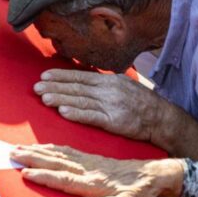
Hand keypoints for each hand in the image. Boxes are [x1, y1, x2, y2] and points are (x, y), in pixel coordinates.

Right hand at [11, 144, 184, 196]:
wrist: (156, 175)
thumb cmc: (141, 193)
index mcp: (94, 182)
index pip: (64, 178)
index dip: (44, 176)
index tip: (24, 172)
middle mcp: (89, 170)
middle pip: (56, 163)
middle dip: (33, 158)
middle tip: (11, 153)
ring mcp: (90, 163)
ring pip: (59, 155)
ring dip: (38, 151)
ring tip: (19, 148)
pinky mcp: (93, 159)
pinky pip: (67, 151)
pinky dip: (52, 148)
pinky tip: (44, 147)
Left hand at [34, 69, 168, 142]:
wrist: (161, 118)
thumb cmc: (141, 103)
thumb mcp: (123, 85)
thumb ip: (104, 84)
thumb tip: (85, 81)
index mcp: (109, 80)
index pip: (80, 76)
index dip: (61, 76)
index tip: (44, 76)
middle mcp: (109, 90)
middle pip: (77, 87)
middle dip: (55, 86)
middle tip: (36, 87)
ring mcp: (111, 105)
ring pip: (81, 100)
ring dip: (61, 98)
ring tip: (44, 98)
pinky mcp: (114, 121)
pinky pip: (92, 116)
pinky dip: (77, 113)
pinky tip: (64, 111)